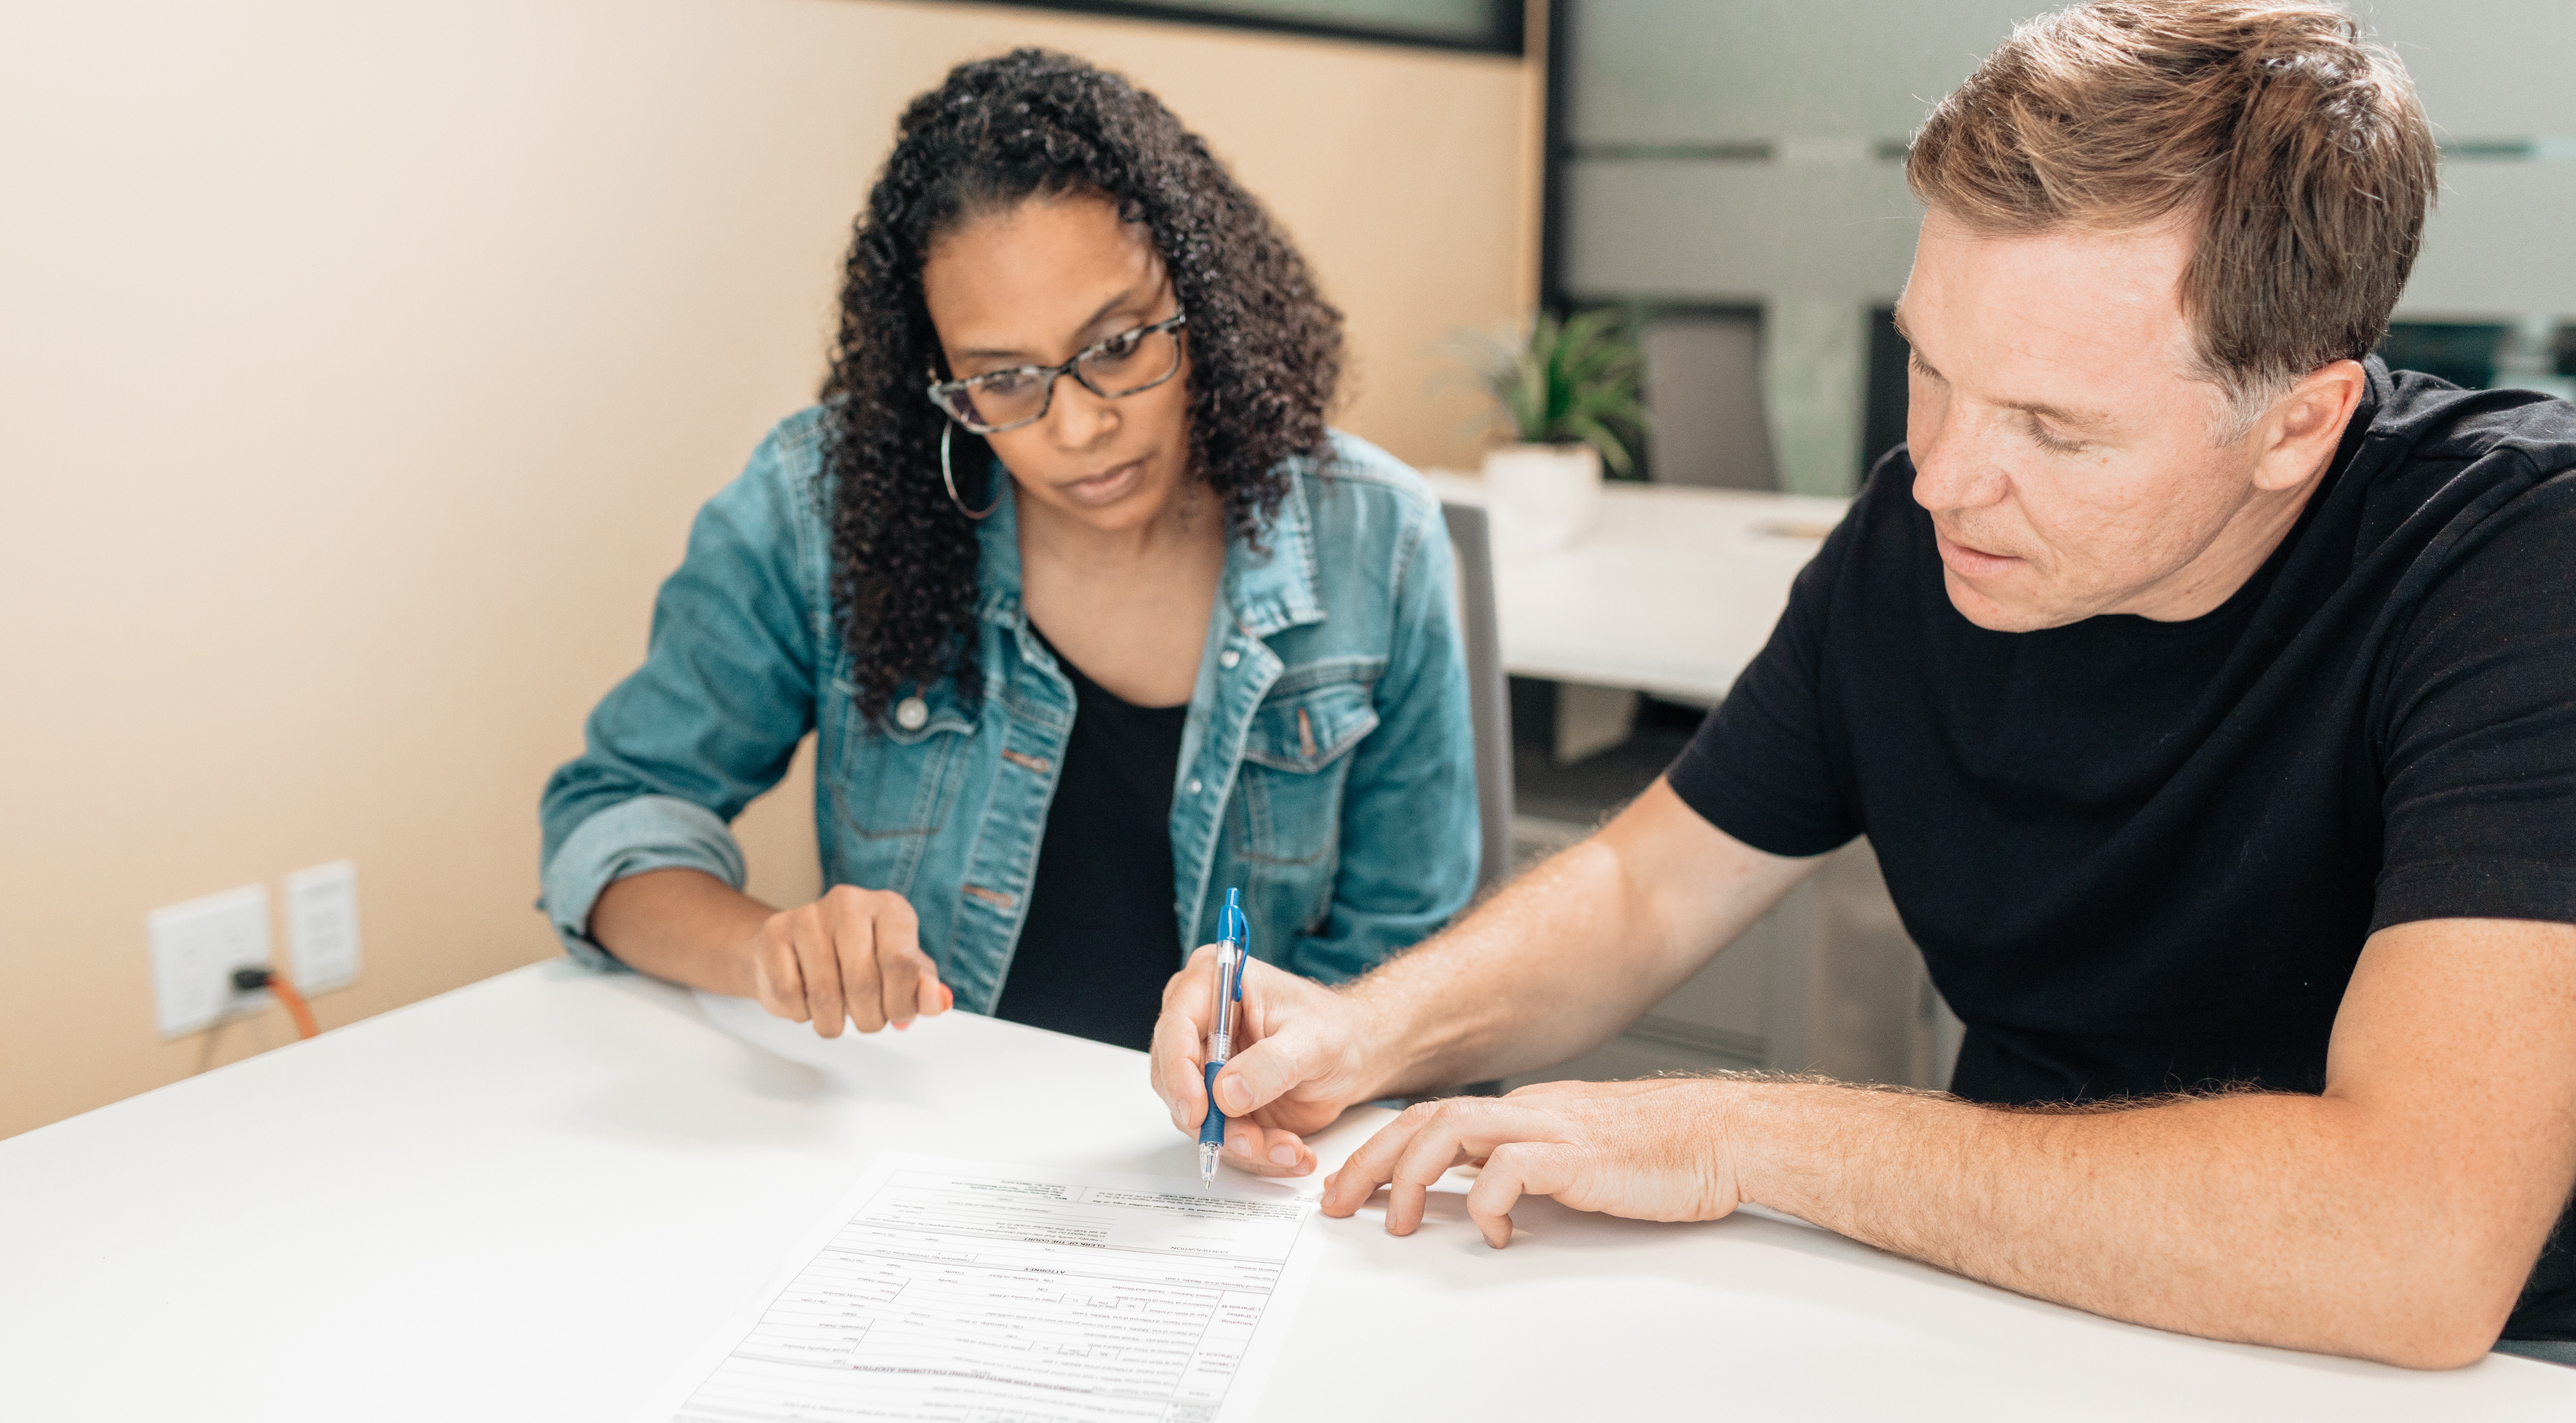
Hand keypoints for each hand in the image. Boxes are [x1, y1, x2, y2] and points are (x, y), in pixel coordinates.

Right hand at [744, 885, 950, 1036]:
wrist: (798, 950)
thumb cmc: (858, 962)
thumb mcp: (900, 973)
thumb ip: (923, 989)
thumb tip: (938, 1001)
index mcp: (890, 908)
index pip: (902, 965)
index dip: (900, 1004)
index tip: (896, 1015)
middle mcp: (850, 903)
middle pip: (863, 984)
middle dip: (868, 1019)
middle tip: (866, 1020)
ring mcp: (809, 915)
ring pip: (825, 995)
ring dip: (832, 1022)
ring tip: (836, 1015)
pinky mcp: (775, 933)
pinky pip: (789, 995)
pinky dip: (801, 1013)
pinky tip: (808, 1002)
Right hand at [1149, 946, 1384, 1176]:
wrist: (1357, 1054)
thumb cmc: (1336, 1029)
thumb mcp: (1313, 1040)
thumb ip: (1272, 1063)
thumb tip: (1226, 1092)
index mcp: (1213, 984)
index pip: (1175, 1027)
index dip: (1179, 1072)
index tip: (1198, 1109)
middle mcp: (1200, 1025)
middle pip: (1174, 1079)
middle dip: (1213, 1119)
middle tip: (1250, 1141)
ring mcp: (1207, 1066)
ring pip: (1197, 1116)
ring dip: (1240, 1142)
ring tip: (1287, 1148)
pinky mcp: (1220, 1101)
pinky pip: (1221, 1136)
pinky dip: (1255, 1152)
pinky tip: (1290, 1152)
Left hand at [1319, 1078, 1745, 1247]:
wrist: (1722, 1137)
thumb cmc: (1659, 1152)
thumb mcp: (1573, 1157)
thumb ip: (1524, 1167)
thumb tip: (1475, 1194)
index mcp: (1524, 1110)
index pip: (1432, 1116)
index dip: (1380, 1147)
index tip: (1347, 1183)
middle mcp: (1530, 1111)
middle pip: (1426, 1119)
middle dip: (1371, 1160)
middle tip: (1339, 1202)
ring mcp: (1553, 1128)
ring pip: (1454, 1130)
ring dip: (1412, 1176)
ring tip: (1397, 1221)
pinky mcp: (1580, 1156)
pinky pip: (1512, 1167)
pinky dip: (1487, 1201)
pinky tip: (1493, 1232)